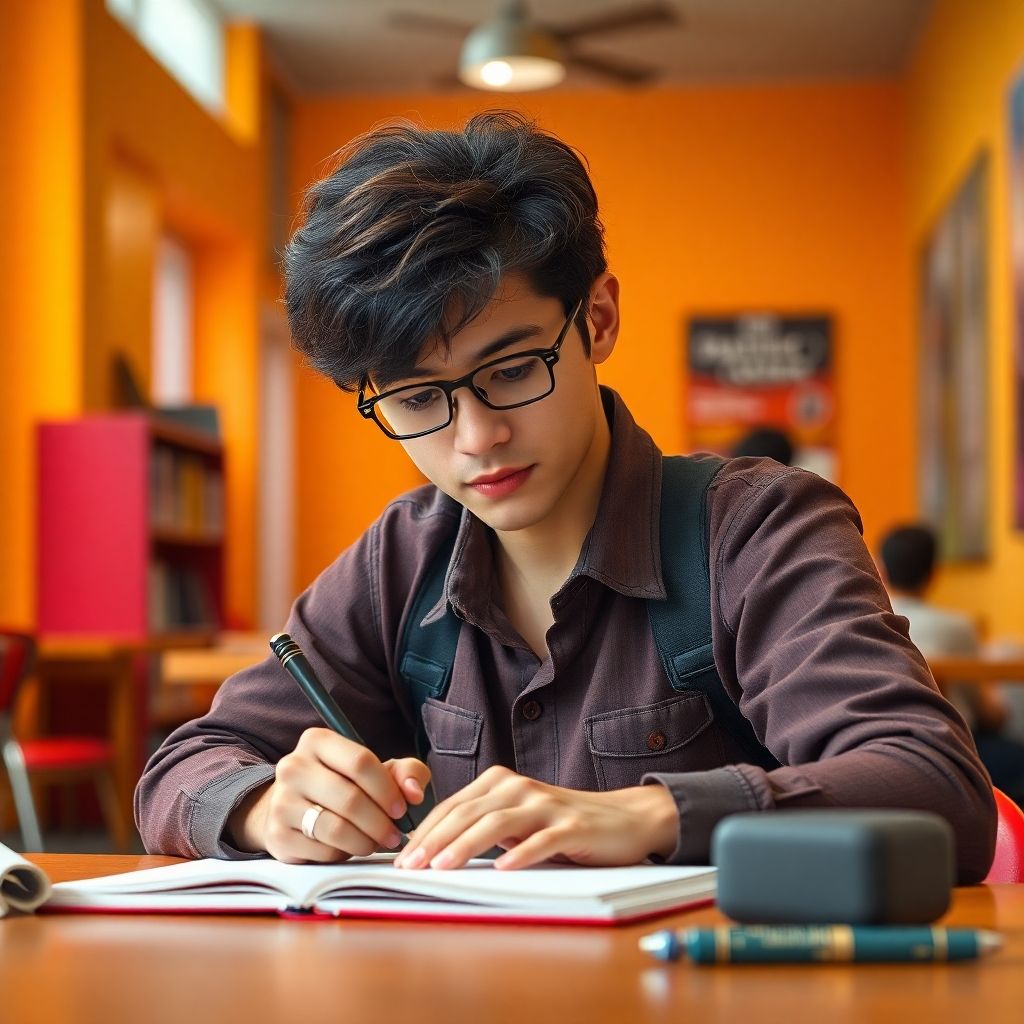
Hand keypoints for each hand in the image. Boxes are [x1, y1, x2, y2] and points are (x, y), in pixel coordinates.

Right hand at [228, 728, 429, 862]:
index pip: (360, 762)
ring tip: (377, 842)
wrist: (292, 808)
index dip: (387, 789)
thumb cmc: (342, 784)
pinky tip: (350, 847)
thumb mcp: (375, 770)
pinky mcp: (277, 836)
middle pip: (350, 798)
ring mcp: (281, 802)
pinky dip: (345, 854)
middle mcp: (293, 767)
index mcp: (317, 741)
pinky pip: (323, 851)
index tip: (401, 808)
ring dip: (366, 841)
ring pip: (337, 829)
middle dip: (380, 822)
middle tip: (394, 834)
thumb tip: (414, 792)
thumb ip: (405, 772)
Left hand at [393, 766, 677, 870]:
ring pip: (497, 823)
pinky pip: (542, 840)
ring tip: (441, 867)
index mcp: (501, 783)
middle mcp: (520, 788)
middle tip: (410, 865)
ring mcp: (546, 805)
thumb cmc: (562, 824)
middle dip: (434, 840)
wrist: (623, 818)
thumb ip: (484, 827)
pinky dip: (521, 853)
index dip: (426, 831)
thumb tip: (434, 851)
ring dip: (465, 846)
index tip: (402, 856)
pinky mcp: (572, 826)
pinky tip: (503, 869)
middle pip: (469, 812)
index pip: (454, 806)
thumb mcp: (518, 821)